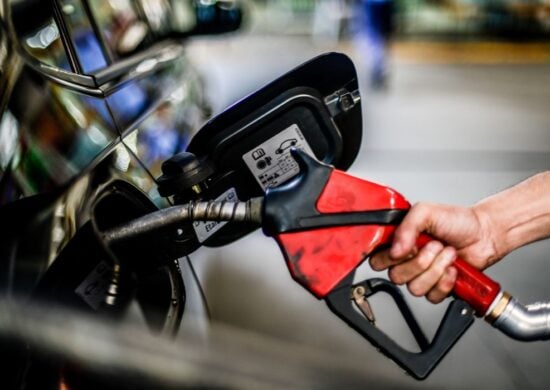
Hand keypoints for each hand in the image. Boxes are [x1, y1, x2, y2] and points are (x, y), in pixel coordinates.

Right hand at [369, 202, 498, 302]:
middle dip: (419, 262)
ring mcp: (421, 275)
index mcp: (398, 241)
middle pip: (395, 276)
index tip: (406, 248)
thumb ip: (406, 226)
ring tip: (447, 254)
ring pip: (414, 288)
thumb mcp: (426, 212)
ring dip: (435, 270)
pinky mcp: (437, 288)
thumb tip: (395, 249)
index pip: (377, 259)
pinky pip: (431, 296)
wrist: (485, 234)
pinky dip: (445, 282)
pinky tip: (452, 269)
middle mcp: (407, 259)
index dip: (389, 258)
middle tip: (434, 246)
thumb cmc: (458, 220)